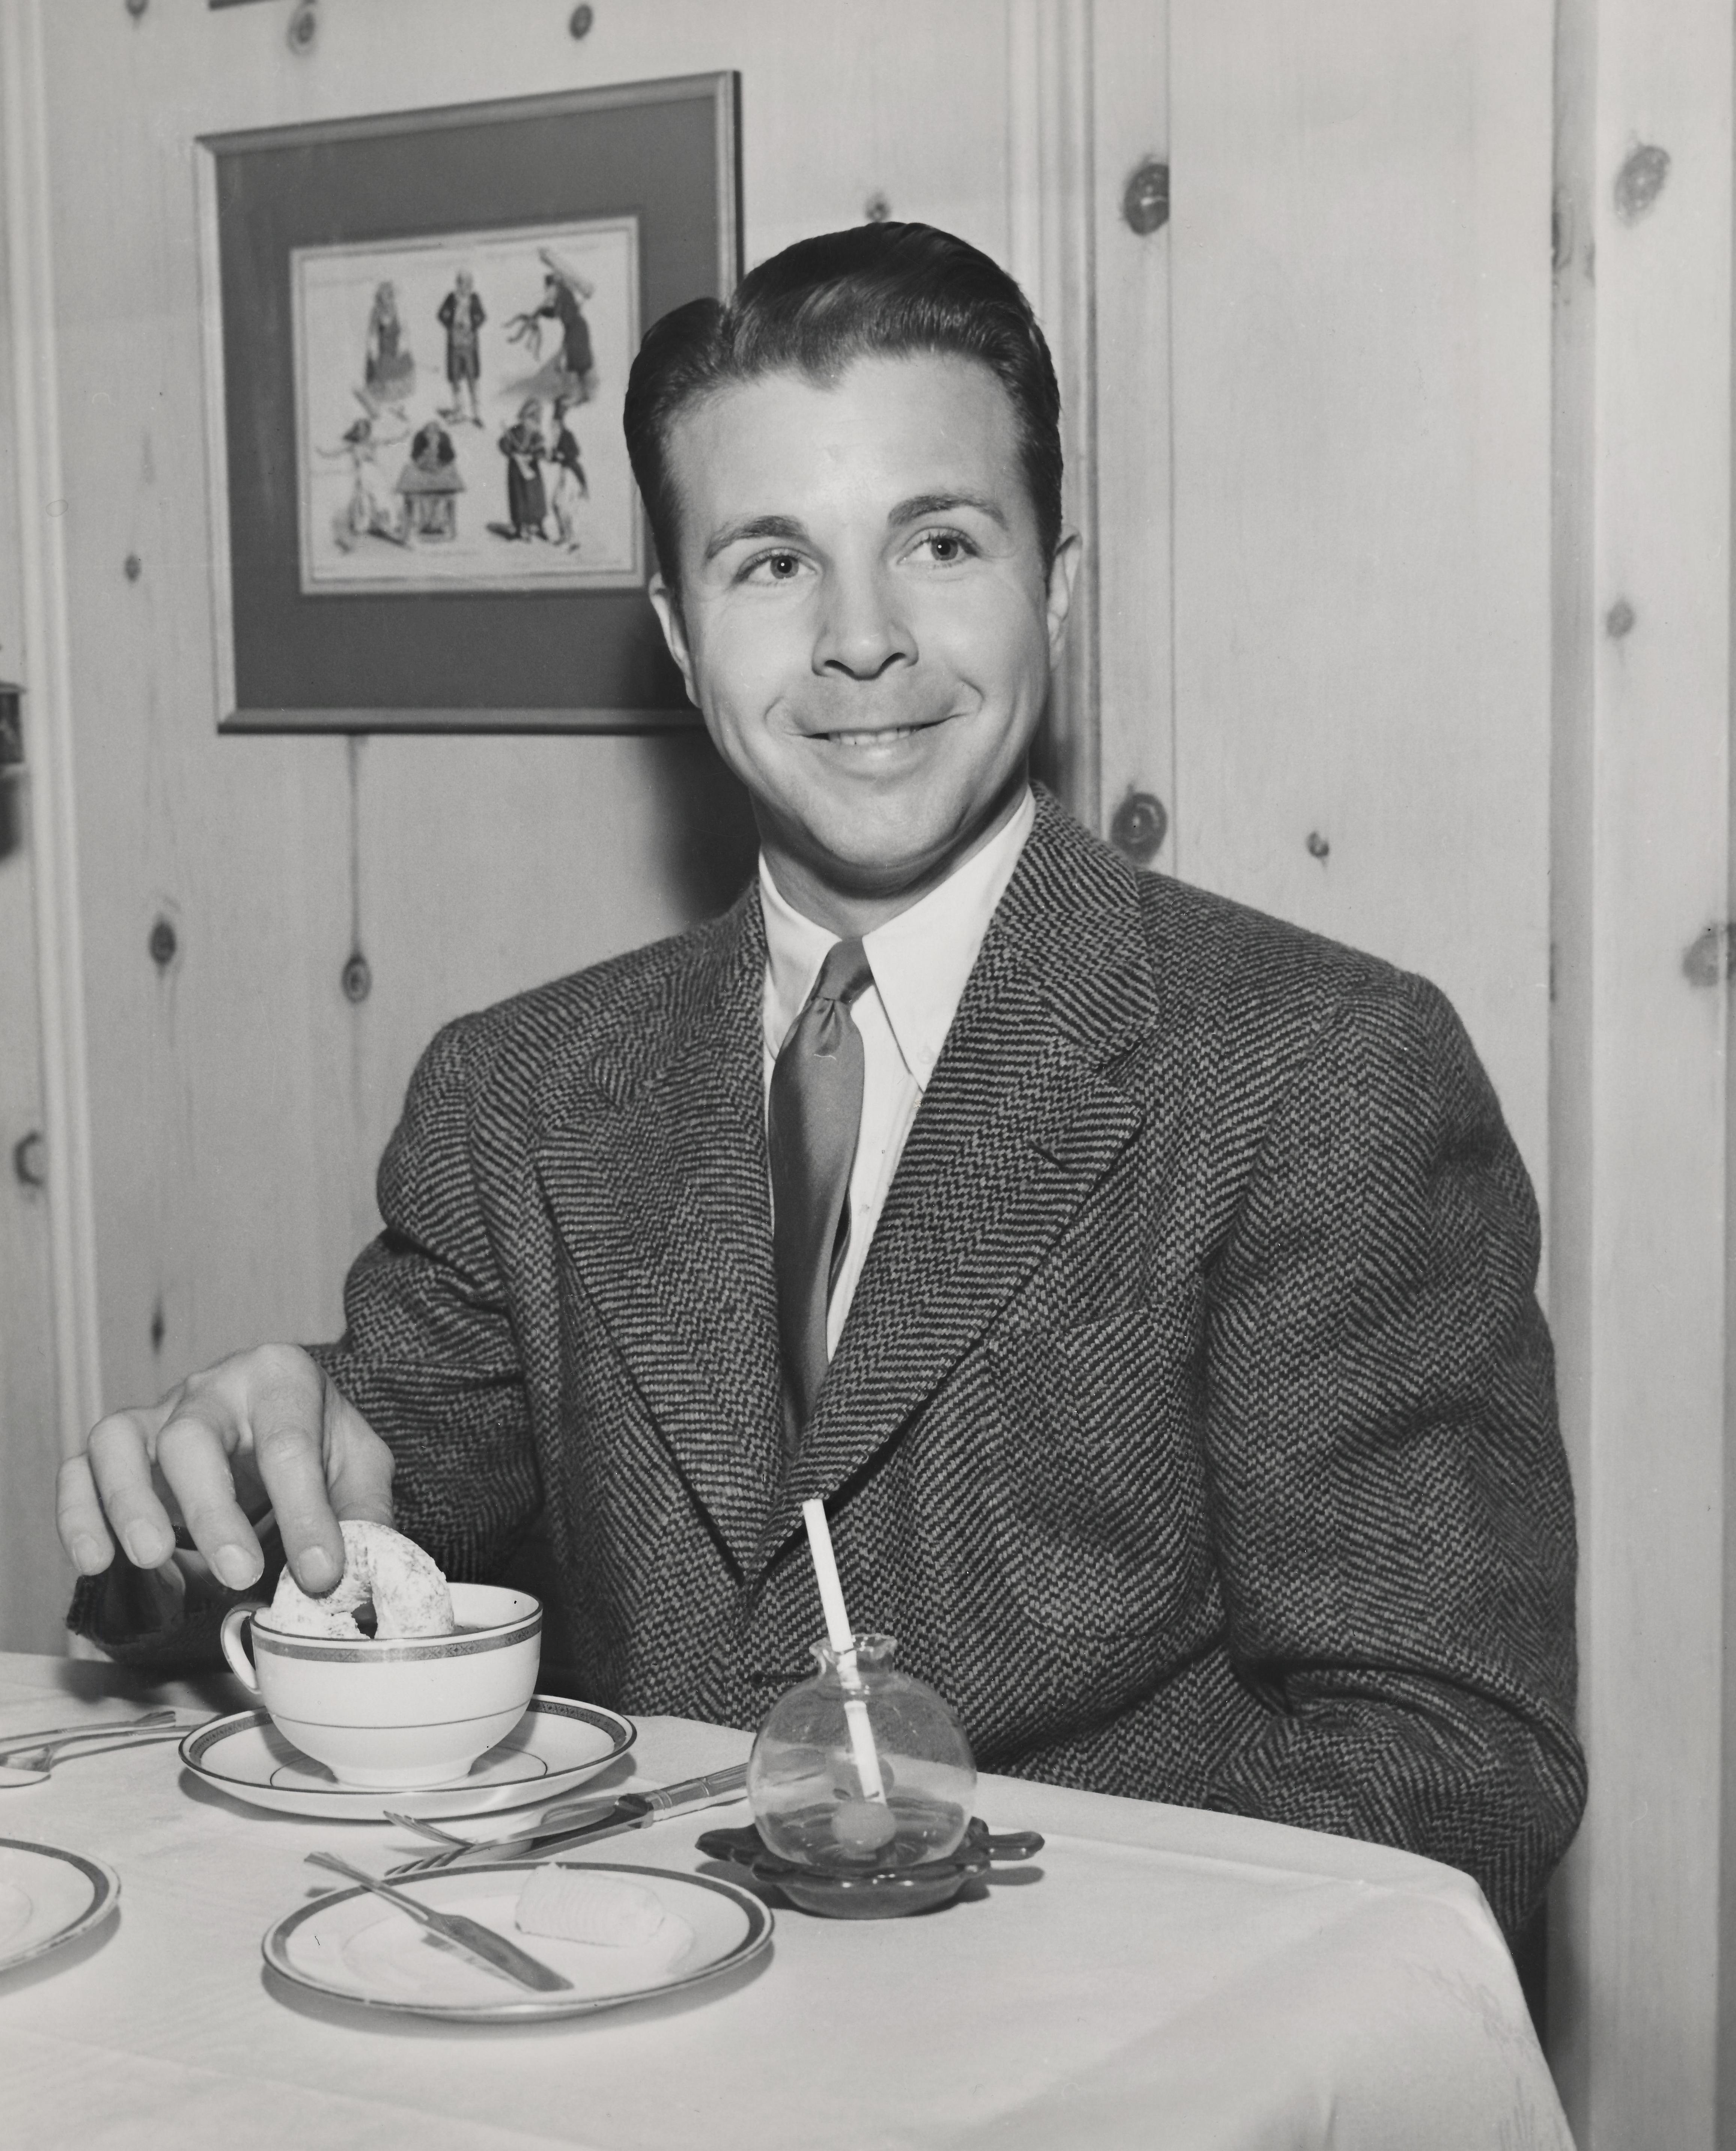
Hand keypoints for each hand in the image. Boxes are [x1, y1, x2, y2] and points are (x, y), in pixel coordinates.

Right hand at [56, 1345, 392, 1599]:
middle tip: (238, 1573)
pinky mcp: (117, 1448)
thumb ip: (363, 1513)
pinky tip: (96, 1562)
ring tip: (152, 1559)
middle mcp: (210, 1389)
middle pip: (192, 1439)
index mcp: (280, 1380)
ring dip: (128, 1503)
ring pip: (118, 1442)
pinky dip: (78, 1514)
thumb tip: (355, 1576)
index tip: (321, 1574)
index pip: (289, 1446)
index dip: (306, 1515)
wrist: (276, 1413)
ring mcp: (155, 1414)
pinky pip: (80, 1470)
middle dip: (212, 1510)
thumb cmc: (318, 1439)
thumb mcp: (360, 1463)